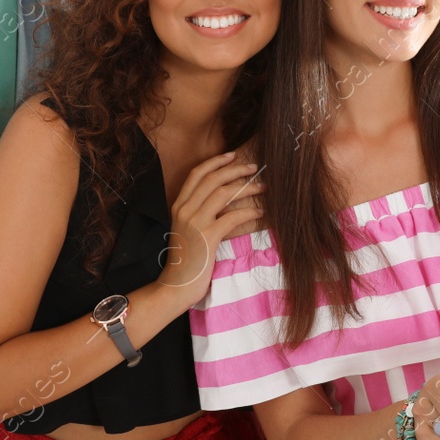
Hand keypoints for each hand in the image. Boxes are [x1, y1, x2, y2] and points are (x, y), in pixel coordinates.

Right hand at [159, 152, 263, 307]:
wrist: (176, 284)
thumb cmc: (186, 259)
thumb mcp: (187, 229)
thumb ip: (199, 212)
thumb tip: (225, 197)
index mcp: (178, 205)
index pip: (197, 174)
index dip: (216, 161)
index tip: (233, 155)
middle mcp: (185, 209)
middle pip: (213, 178)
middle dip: (236, 169)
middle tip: (254, 167)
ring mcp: (195, 222)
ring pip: (224, 193)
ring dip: (248, 187)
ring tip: (263, 187)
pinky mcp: (207, 237)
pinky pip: (233, 216)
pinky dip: (250, 212)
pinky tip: (260, 213)